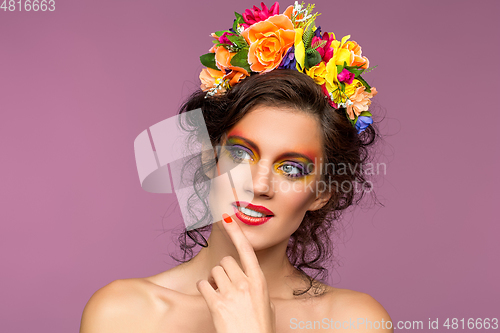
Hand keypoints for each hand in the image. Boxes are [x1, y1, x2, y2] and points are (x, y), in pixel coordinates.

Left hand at [196, 213, 275, 332]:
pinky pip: (202, 285)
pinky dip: (203, 289)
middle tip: (224, 283)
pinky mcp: (216, 304)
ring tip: (219, 293)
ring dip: (213, 280)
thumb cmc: (261, 329)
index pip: (247, 250)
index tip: (227, 216)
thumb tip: (249, 282)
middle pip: (226, 261)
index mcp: (259, 282)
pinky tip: (210, 298)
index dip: (236, 232)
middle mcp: (245, 284)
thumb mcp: (267, 306)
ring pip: (213, 271)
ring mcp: (230, 294)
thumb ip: (257, 289)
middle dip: (223, 270)